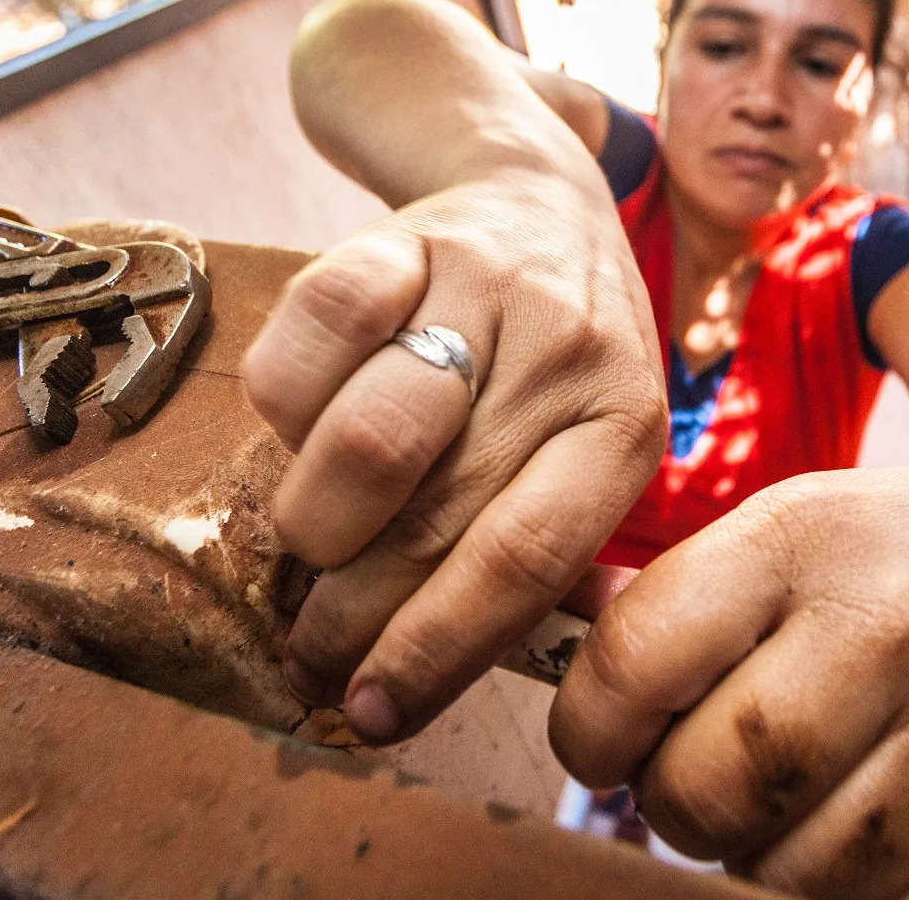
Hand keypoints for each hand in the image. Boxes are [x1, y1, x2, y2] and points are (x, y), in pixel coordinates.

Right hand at [243, 169, 665, 741]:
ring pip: (369, 437)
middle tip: (309, 656)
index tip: (372, 712)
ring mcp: (486, 286)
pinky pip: (311, 338)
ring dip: (314, 520)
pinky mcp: (403, 236)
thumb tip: (463, 680)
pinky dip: (285, 404)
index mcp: (623, 426)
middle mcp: (568, 352)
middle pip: (437, 512)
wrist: (537, 195)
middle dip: (355, 614)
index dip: (437, 649)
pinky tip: (303, 427)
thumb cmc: (559, 362)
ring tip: (308, 541)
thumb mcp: (589, 446)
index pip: (528, 558)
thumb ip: (547, 551)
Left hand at [550, 440, 908, 898]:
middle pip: (711, 788)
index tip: (602, 738)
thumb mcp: (761, 530)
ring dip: (765, 861)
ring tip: (787, 800)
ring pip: (800, 877)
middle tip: (701, 776)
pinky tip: (852, 848)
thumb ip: (652, 611)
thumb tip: (550, 682)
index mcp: (802, 540)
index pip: (632, 666)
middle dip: (674, 803)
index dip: (586, 728)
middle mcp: (894, 629)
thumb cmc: (871, 551)